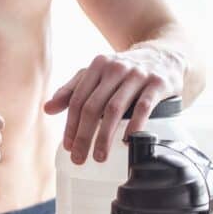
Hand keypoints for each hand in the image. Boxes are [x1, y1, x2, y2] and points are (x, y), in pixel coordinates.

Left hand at [44, 45, 184, 163]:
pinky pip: (144, 107)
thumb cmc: (125, 70)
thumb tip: (47, 109)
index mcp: (98, 66)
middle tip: (79, 158)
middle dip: (84, 136)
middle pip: (93, 107)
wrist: (165, 55)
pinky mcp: (158, 83)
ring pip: (115, 109)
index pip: (78, 100)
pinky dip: (134, 125)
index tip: (68, 146)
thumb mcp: (97, 74)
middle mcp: (116, 68)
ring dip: (105, 136)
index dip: (71, 125)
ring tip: (99, 156)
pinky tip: (127, 141)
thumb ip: (72, 90)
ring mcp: (138, 75)